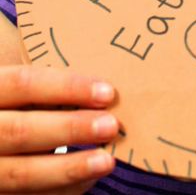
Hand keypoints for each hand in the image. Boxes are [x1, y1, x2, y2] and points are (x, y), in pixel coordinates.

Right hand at [0, 65, 117, 192]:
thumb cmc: (11, 104)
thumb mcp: (12, 85)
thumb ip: (38, 83)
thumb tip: (94, 86)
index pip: (23, 83)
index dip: (66, 87)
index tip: (106, 91)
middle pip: (21, 131)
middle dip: (69, 128)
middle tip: (110, 125)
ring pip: (21, 173)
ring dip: (69, 168)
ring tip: (106, 161)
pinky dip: (58, 190)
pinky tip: (87, 181)